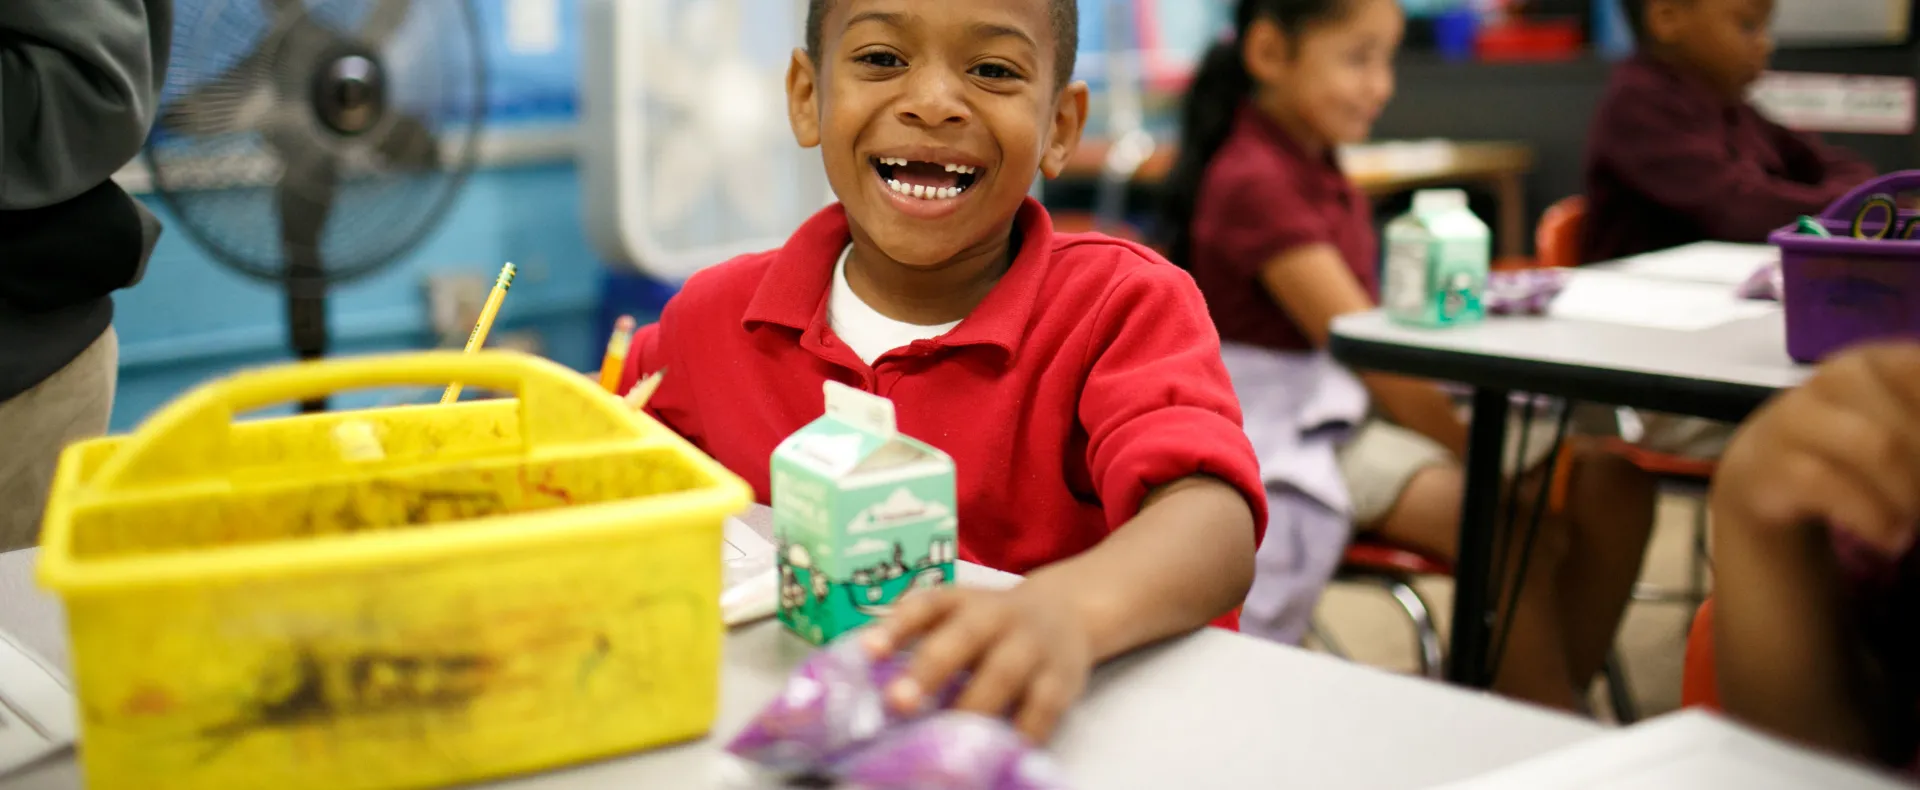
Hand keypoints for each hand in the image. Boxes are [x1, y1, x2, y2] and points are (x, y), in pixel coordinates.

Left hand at [862, 585, 1092, 743]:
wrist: (1067, 612)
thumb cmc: (992, 624)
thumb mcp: (957, 613)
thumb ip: (915, 635)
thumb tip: (861, 672)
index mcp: (964, 601)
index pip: (927, 605)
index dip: (896, 626)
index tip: (867, 652)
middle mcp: (998, 617)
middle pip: (964, 638)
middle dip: (930, 670)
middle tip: (898, 703)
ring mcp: (1032, 647)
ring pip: (1003, 674)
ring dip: (972, 705)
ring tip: (946, 738)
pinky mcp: (1060, 680)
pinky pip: (1043, 708)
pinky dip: (1023, 731)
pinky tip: (999, 751)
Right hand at [1710, 343, 1919, 553]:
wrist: (1767, 464)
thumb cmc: (1853, 442)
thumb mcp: (1901, 423)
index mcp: (1881, 360)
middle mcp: (1839, 375)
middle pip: (1910, 427)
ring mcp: (1800, 414)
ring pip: (1878, 449)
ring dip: (1910, 497)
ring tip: (1915, 527)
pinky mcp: (1774, 460)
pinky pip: (1833, 488)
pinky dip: (1875, 520)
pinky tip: (1892, 540)